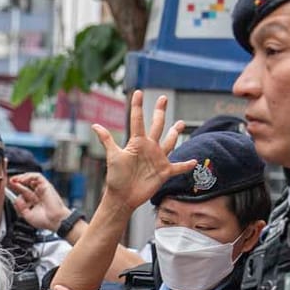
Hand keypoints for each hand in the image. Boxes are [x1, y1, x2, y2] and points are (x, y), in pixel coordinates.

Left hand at [7, 172, 71, 231]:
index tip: (8, 189)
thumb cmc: (46, 221)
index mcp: (34, 202)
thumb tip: (16, 198)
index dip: (16, 190)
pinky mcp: (46, 185)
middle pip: (26, 185)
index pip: (23, 192)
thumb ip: (20, 207)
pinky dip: (29, 176)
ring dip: (22, 177)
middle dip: (17, 182)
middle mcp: (38, 194)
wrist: (55, 221)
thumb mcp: (27, 215)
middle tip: (10, 182)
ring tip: (15, 180)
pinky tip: (22, 179)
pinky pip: (37, 176)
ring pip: (31, 178)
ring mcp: (42, 189)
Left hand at [91, 89, 194, 211]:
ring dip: (175, 133)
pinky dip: (186, 165)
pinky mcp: (164, 172)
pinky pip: (178, 167)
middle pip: (157, 125)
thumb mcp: (113, 156)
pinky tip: (195, 161)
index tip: (138, 92)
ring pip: (169, 142)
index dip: (138, 106)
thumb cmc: (116, 178)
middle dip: (160, 112)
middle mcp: (149, 147)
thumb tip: (94, 125)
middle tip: (163, 98)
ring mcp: (158, 159)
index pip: (138, 120)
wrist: (123, 197)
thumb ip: (107, 140)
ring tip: (180, 123)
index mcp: (137, 142)